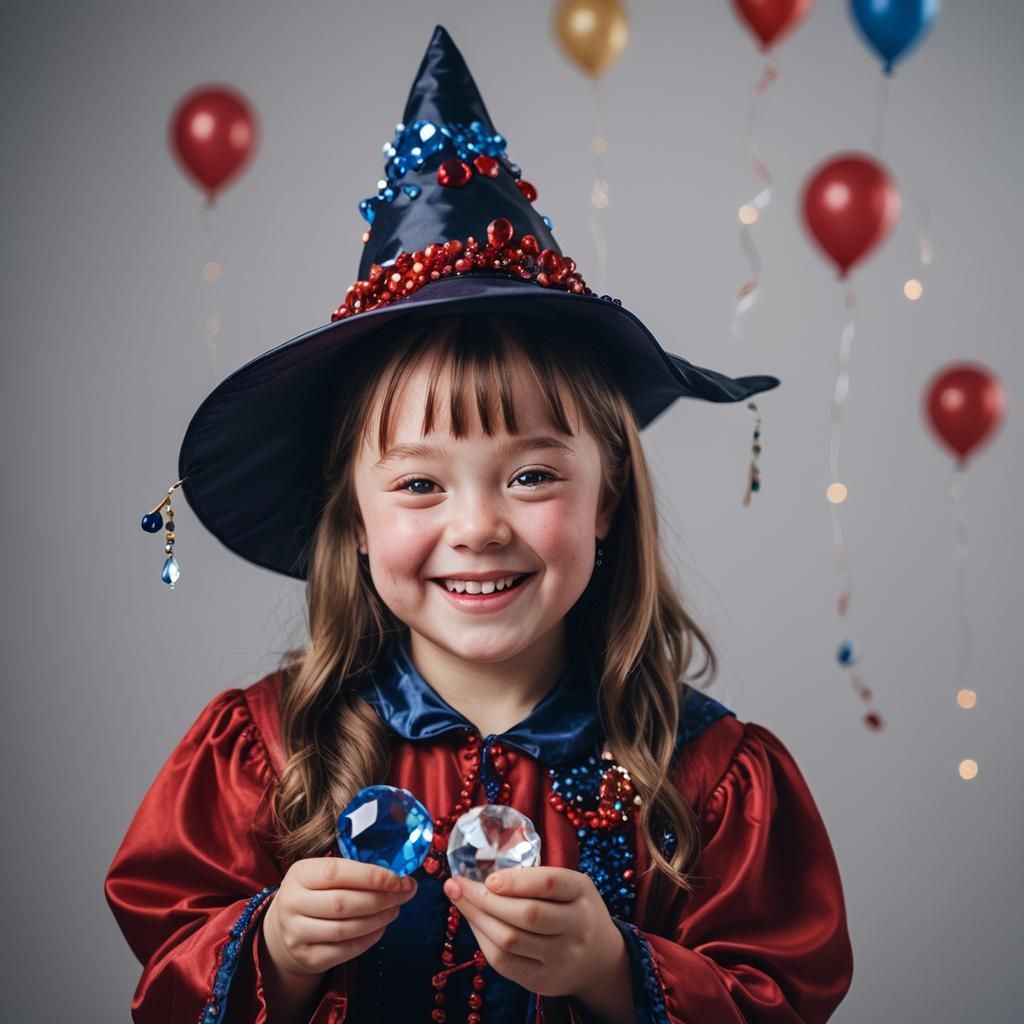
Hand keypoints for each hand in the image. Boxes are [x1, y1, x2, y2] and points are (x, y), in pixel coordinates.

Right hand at [262, 857, 417, 977]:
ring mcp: (297, 934)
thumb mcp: (321, 874)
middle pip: (344, 903)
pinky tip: (382, 926)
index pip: (337, 872)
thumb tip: (396, 874)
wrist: (283, 929)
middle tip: (406, 893)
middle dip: (381, 898)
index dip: (371, 876)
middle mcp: (293, 903)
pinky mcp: (308, 958)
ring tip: (396, 908)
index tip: (398, 878)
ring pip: (346, 929)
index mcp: (300, 874)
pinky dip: (369, 938)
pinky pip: (346, 951)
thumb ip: (351, 871)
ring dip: (379, 918)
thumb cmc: (313, 893)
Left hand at [442, 866, 623, 1000]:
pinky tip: (473, 922)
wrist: (599, 959)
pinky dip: (483, 940)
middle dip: (486, 899)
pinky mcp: (544, 981)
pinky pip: (505, 963)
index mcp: (581, 892)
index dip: (516, 881)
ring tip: (458, 898)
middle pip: (527, 915)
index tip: (489, 877)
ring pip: (510, 941)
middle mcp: (575, 926)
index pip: (550, 884)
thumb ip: (537, 879)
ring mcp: (560, 958)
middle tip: (458, 884)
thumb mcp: (571, 885)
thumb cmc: (574, 910)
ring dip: (477, 918)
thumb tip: (484, 873)